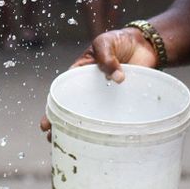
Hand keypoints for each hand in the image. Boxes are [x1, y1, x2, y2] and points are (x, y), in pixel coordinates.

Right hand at [38, 26, 159, 137]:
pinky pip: (117, 116)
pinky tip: (107, 142)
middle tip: (54, 141)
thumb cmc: (118, 41)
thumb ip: (106, 57)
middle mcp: (91, 90)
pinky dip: (111, 130)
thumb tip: (117, 78)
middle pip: (74, 111)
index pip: (62, 95)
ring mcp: (108, 98)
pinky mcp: (124, 102)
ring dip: (84, 132)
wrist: (144, 44)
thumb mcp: (105, 42)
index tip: (45, 124)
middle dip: (61, 127)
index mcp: (80, 75)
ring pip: (94, 118)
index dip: (51, 110)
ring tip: (76, 147)